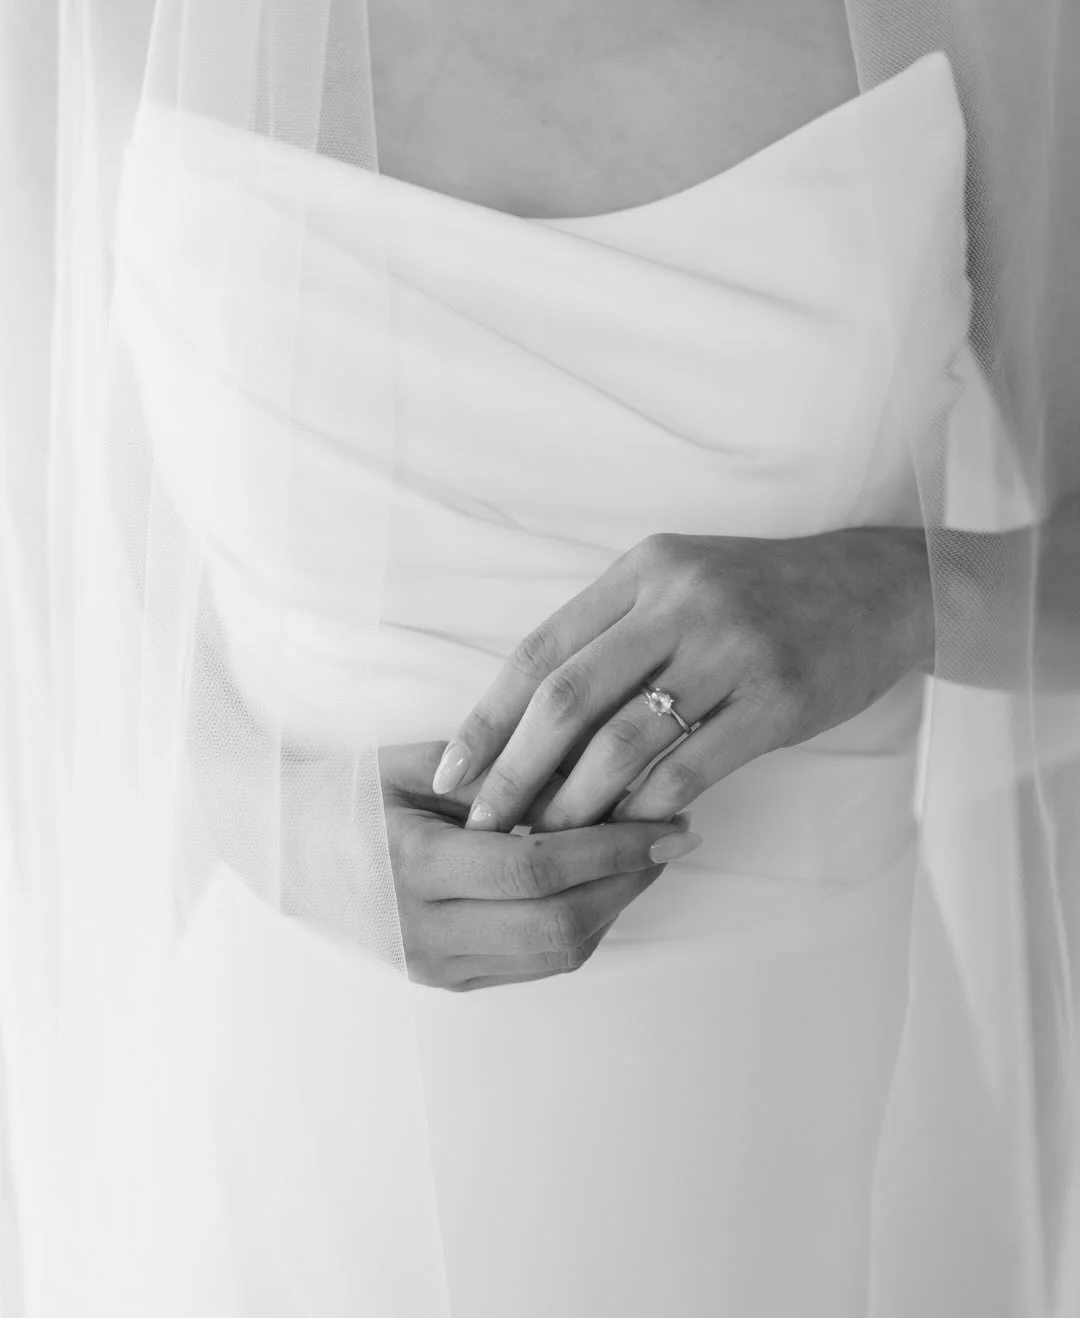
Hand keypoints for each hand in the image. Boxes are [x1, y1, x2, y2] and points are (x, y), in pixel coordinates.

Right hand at [381, 742, 699, 991]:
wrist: (286, 852)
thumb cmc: (353, 794)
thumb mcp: (418, 766)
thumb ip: (502, 776)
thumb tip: (597, 777)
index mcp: (413, 867)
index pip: (536, 869)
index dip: (610, 849)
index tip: (665, 822)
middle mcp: (425, 930)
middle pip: (557, 925)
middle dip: (628, 883)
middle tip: (672, 840)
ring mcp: (435, 965)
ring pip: (556, 954)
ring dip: (615, 907)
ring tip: (646, 859)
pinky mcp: (446, 980)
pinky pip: (536, 964)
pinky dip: (582, 926)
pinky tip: (602, 885)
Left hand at [430, 528, 932, 831]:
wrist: (878, 589)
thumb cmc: (763, 595)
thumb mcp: (681, 582)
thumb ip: (615, 633)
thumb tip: (533, 720)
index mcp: (643, 571)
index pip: (542, 650)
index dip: (488, 716)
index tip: (453, 770)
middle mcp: (681, 602)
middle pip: (568, 697)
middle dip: (514, 770)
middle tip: (483, 823)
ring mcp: (732, 648)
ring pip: (624, 740)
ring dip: (574, 802)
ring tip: (546, 841)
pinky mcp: (779, 698)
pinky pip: (691, 765)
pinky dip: (648, 807)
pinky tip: (628, 834)